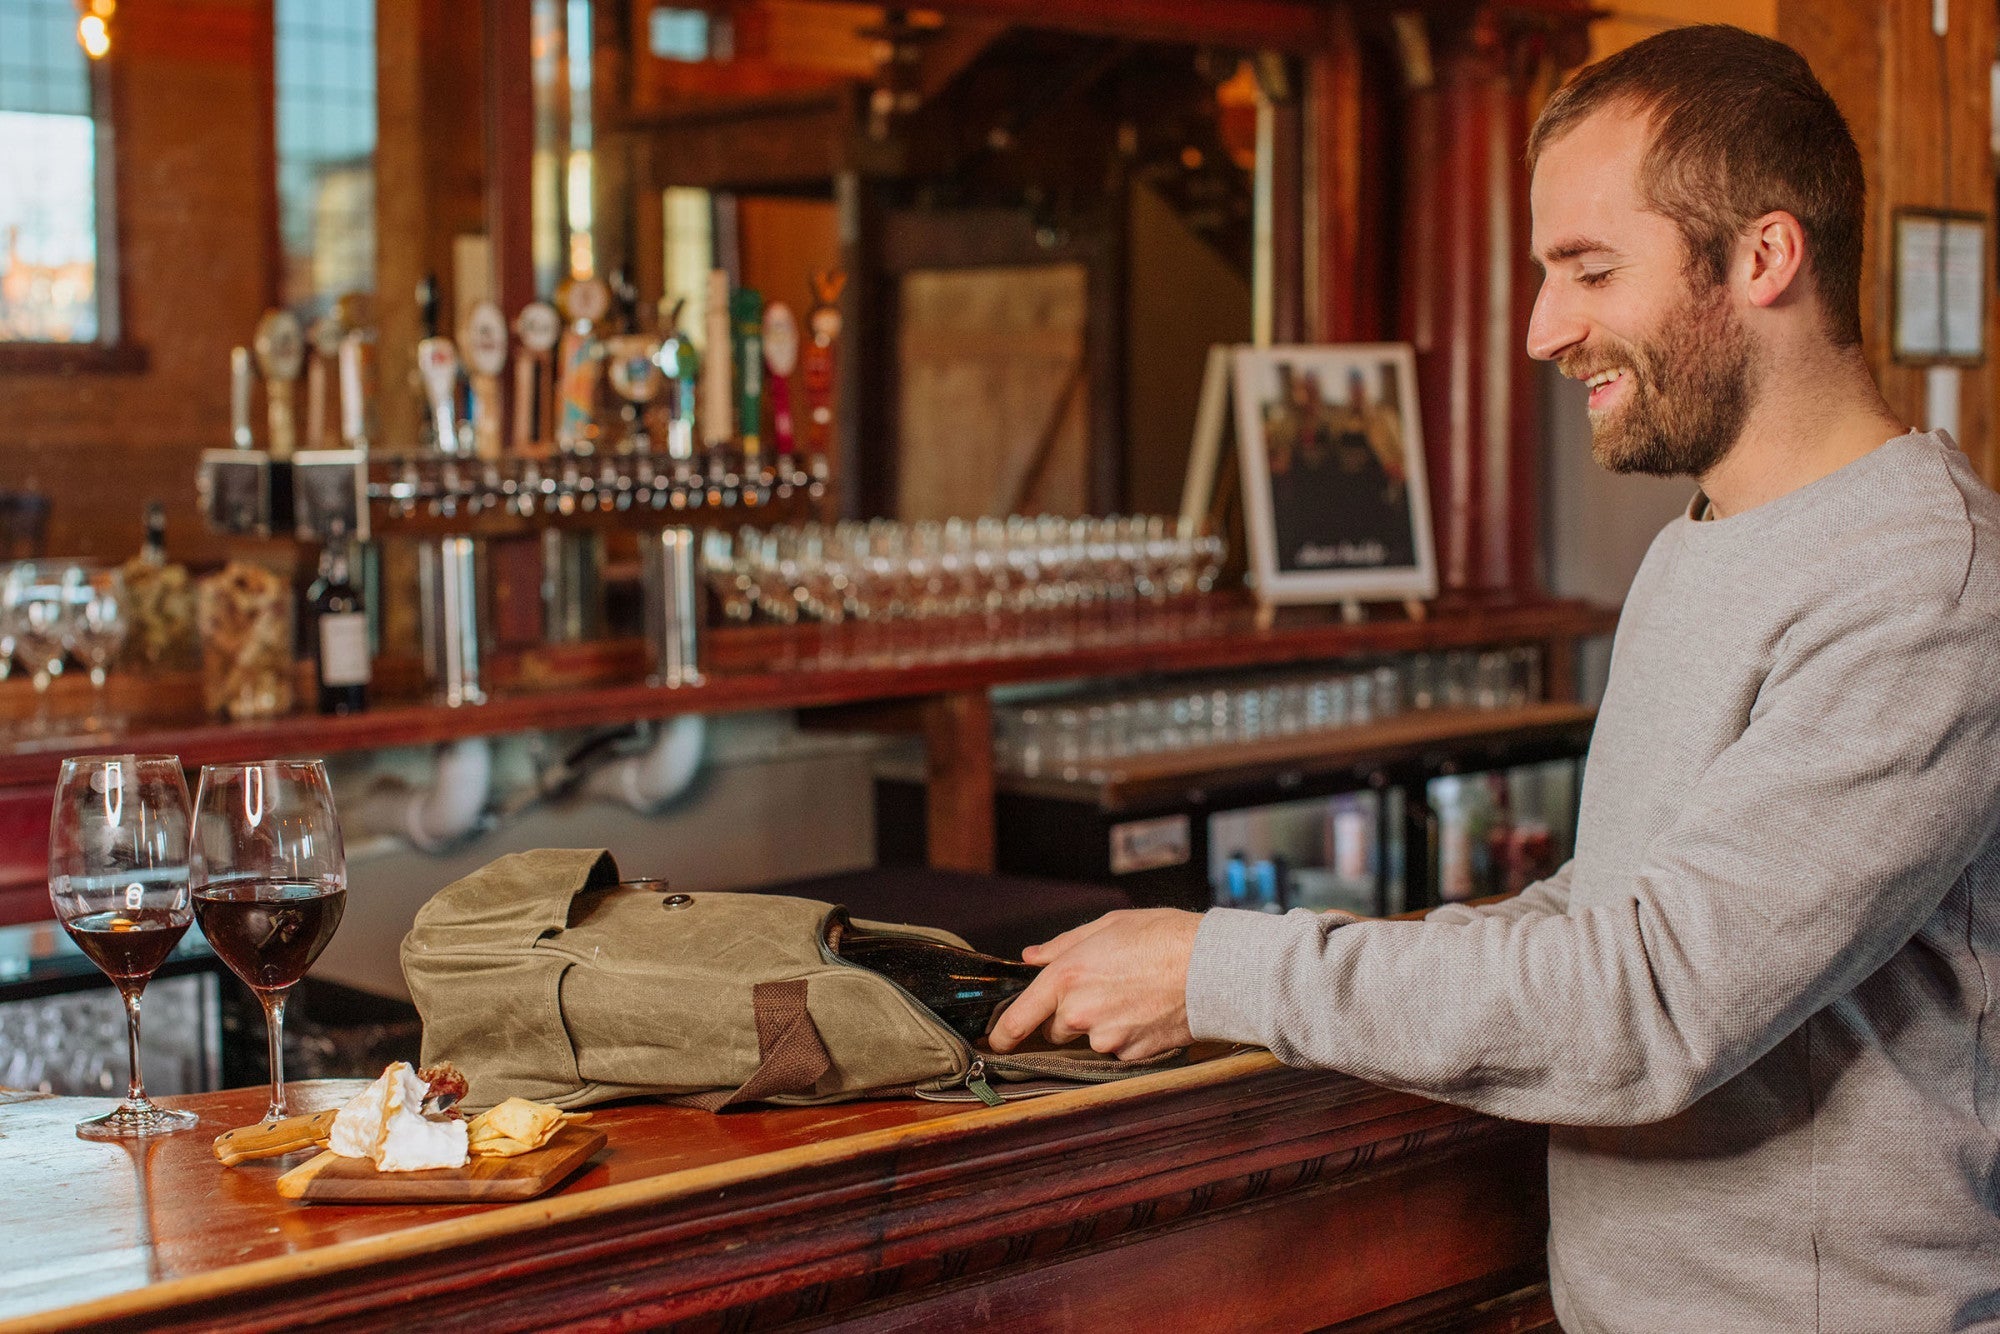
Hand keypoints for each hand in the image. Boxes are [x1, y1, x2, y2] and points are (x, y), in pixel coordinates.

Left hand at [987, 909, 1202, 1059]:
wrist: (1212, 968)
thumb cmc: (1162, 937)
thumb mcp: (1107, 927)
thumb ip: (1062, 946)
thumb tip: (1032, 957)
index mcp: (1066, 978)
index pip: (1019, 1019)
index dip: (1003, 1034)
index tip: (996, 1041)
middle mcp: (1080, 1014)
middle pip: (1056, 1029)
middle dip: (1069, 1015)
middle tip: (1102, 989)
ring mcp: (1107, 1039)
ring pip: (1089, 1040)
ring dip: (1101, 1026)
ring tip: (1132, 996)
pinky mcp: (1132, 1055)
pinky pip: (1118, 1049)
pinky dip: (1126, 1035)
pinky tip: (1146, 1011)